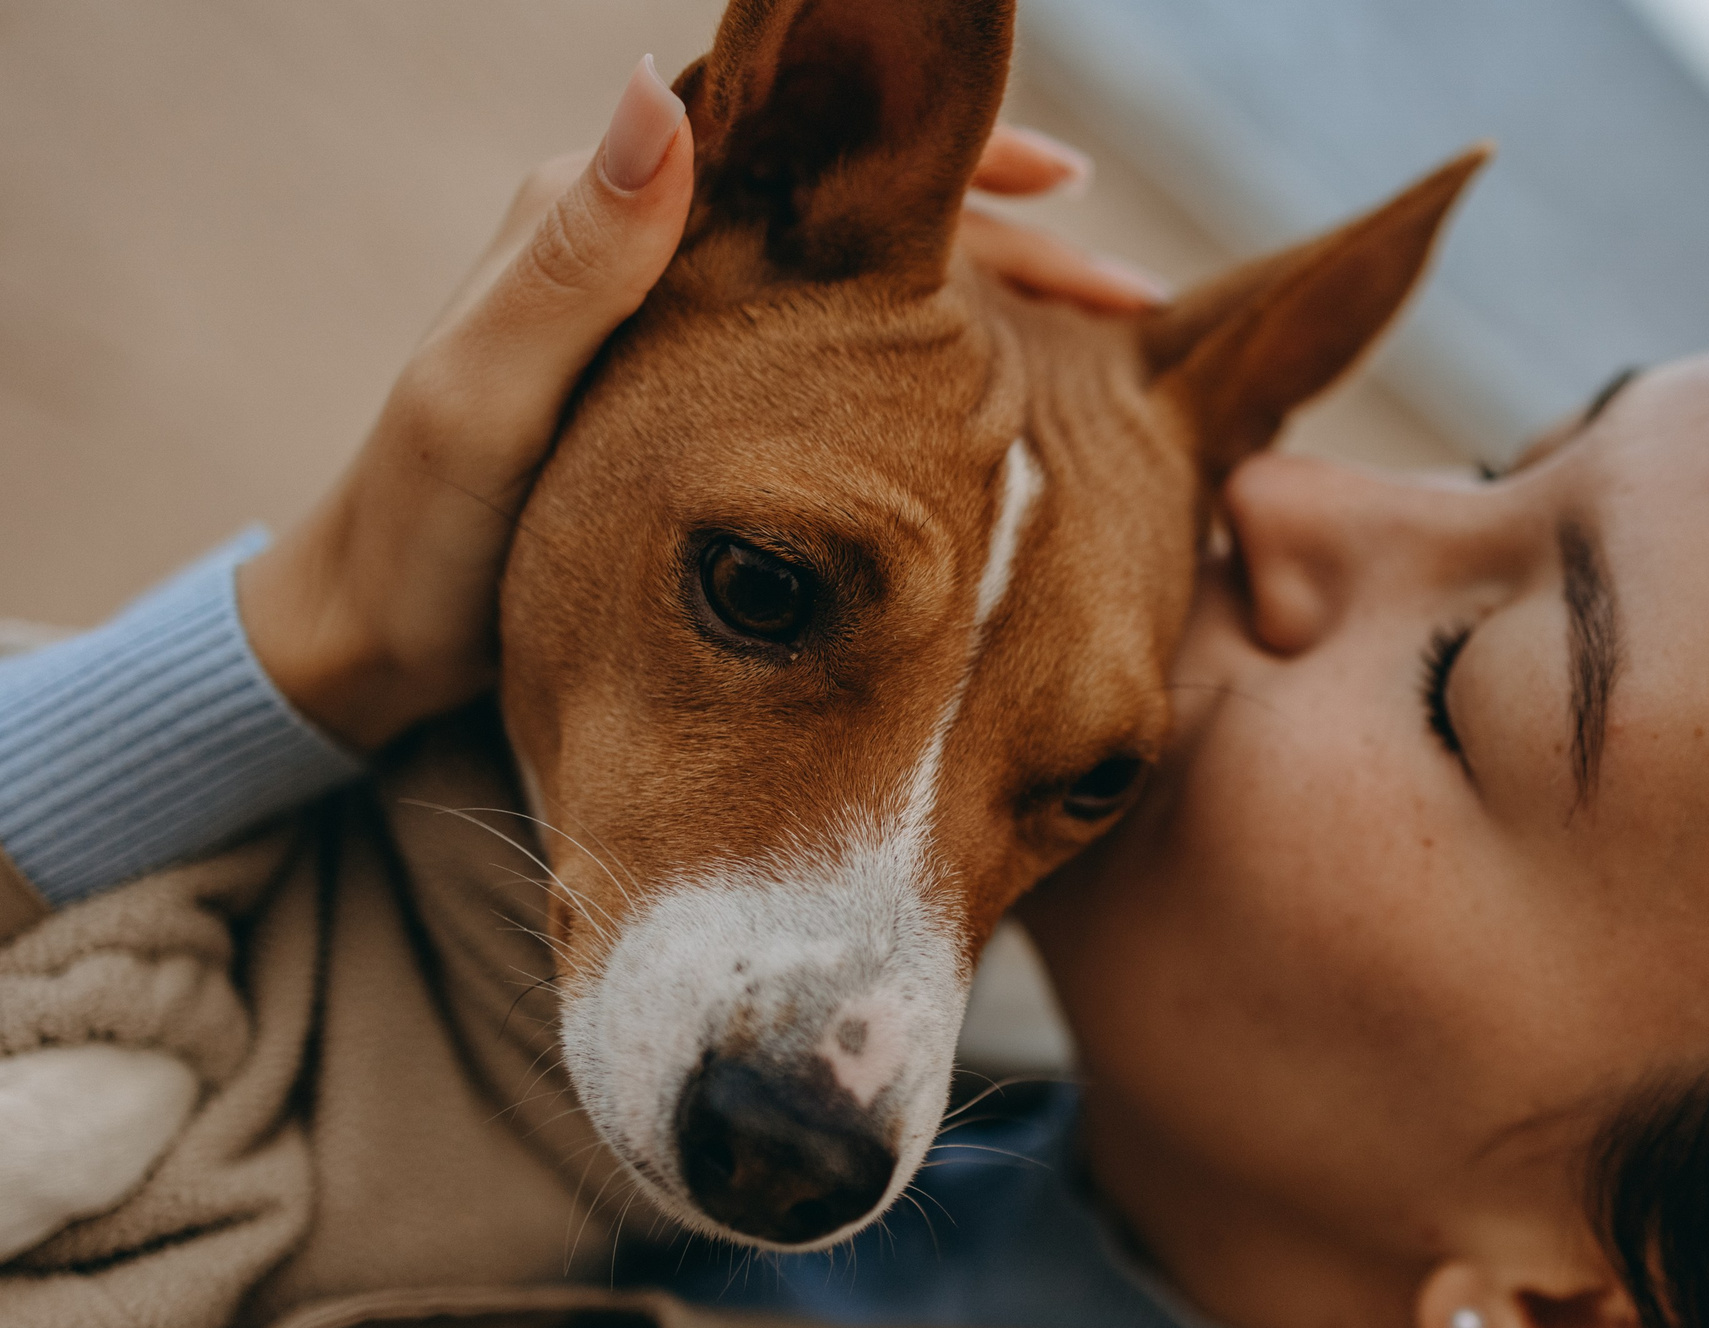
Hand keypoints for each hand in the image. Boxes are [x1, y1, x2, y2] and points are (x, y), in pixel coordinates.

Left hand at [240, 57, 1158, 751]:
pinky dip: (941, 374)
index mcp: (599, 208)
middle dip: (1006, 241)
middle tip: (1122, 297)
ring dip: (992, 310)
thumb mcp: (482, 403)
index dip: (948, 152)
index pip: (807, 134)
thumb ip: (573, 263)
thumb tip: (661, 96)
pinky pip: (852, 358)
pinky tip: (1010, 420)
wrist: (376, 640)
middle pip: (868, 209)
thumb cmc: (424, 538)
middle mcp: (651, 243)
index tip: (1066, 185)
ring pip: (874, 285)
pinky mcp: (704, 396)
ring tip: (1104, 351)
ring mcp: (686, 322)